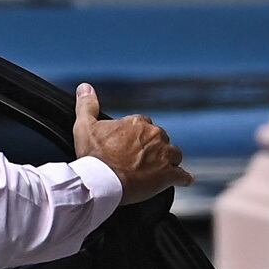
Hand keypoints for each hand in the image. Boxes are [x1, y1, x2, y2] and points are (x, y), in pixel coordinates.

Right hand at [73, 83, 190, 203]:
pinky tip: (183, 180)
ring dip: (169, 161)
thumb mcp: (84, 126)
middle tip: (142, 160)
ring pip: (174, 155)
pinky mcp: (168, 176)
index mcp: (138, 123)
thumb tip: (85, 87)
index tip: (130, 146)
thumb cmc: (93, 156)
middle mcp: (155, 136)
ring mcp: (164, 156)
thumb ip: (87, 105)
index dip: (137, 136)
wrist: (101, 182)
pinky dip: (183, 178)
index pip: (144, 125)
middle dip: (154, 148)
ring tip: (159, 170)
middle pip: (161, 139)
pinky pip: (183, 176)